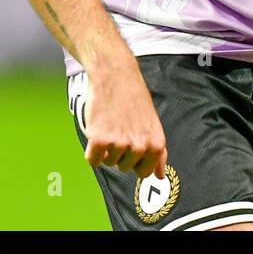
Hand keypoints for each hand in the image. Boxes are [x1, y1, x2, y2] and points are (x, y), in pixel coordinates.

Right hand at [83, 60, 167, 178]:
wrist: (116, 76)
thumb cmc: (134, 100)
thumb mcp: (153, 125)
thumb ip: (158, 152)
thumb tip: (160, 177)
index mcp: (156, 144)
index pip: (144, 173)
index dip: (135, 160)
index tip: (132, 143)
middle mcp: (140, 147)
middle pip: (124, 169)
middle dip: (120, 153)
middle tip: (121, 128)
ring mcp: (120, 144)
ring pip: (108, 163)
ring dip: (106, 149)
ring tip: (111, 125)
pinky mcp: (100, 141)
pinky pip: (93, 160)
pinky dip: (91, 150)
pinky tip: (98, 130)